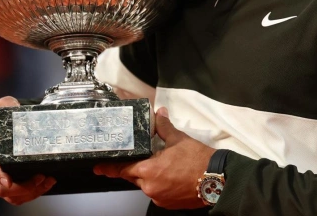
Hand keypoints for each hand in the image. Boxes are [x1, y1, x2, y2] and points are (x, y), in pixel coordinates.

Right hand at [0, 96, 56, 204]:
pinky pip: (13, 196)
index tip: (8, 179)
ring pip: (8, 195)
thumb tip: (13, 105)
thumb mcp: (2, 108)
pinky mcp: (1, 182)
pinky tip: (42, 186)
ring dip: (29, 193)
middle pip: (1, 186)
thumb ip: (7, 104)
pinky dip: (28, 195)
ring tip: (47, 181)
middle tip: (42, 177)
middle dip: (23, 187)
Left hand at [94, 107, 215, 209]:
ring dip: (150, 176)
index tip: (99, 167)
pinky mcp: (169, 204)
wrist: (217, 179)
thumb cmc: (198, 160)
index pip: (122, 169)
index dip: (110, 167)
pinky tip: (171, 176)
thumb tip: (159, 113)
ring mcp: (159, 197)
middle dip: (135, 168)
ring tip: (164, 166)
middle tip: (142, 159)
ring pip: (146, 185)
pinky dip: (160, 184)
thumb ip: (164, 127)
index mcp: (149, 170)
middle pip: (134, 176)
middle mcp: (150, 187)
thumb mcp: (179, 139)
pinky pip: (157, 193)